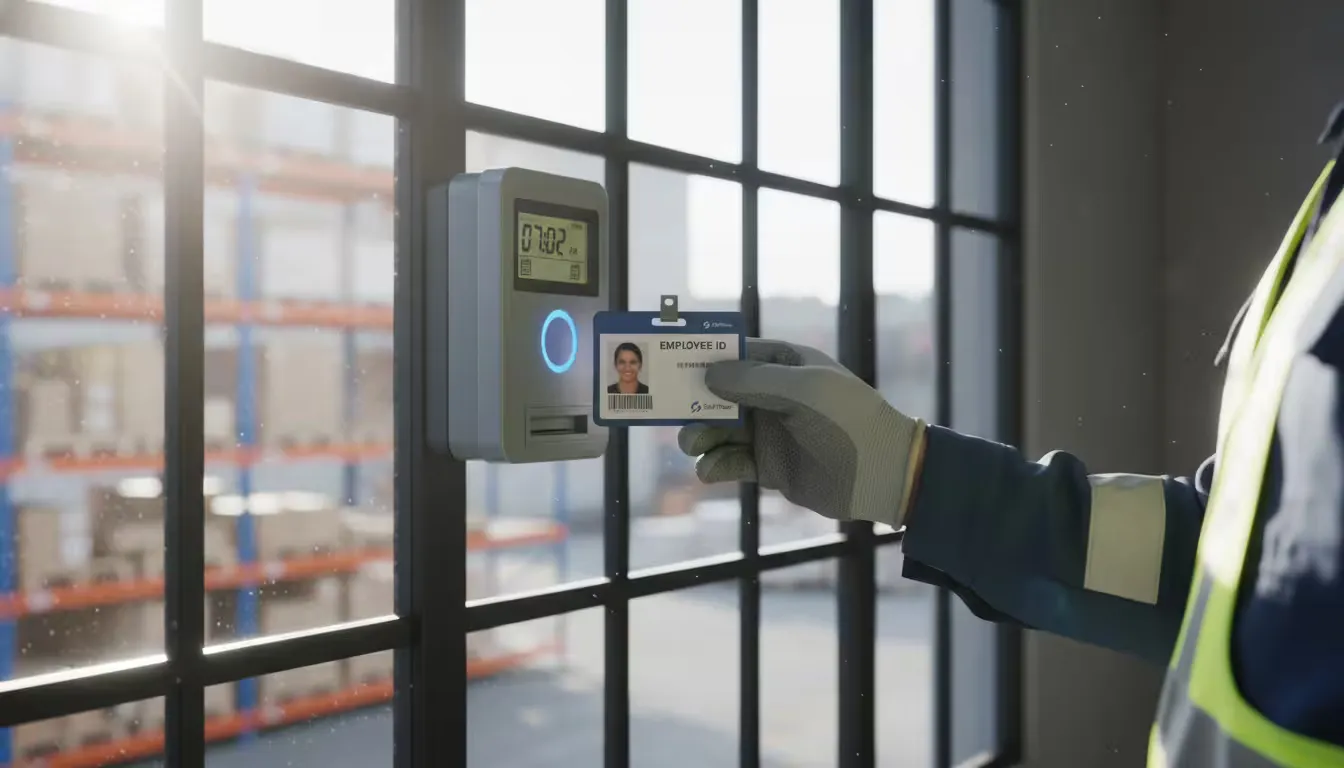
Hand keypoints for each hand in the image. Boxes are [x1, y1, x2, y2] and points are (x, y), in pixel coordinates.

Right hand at [677, 339, 925, 526]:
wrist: (882, 473)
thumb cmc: (849, 418)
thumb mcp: (803, 389)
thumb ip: (753, 381)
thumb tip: (708, 374)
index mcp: (785, 365)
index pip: (736, 353)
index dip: (704, 357)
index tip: (671, 362)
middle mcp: (772, 396)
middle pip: (718, 395)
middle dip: (694, 403)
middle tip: (672, 412)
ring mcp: (768, 431)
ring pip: (718, 430)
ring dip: (699, 436)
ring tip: (695, 444)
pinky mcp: (768, 467)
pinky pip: (730, 463)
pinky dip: (714, 465)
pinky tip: (710, 470)